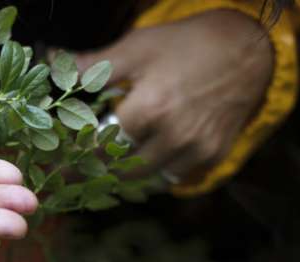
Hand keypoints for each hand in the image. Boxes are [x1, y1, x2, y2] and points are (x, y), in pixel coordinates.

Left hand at [59, 10, 272, 183]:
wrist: (249, 48)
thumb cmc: (187, 45)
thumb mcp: (137, 48)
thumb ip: (92, 65)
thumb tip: (51, 63)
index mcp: (149, 110)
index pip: (100, 148)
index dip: (76, 156)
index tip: (56, 164)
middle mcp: (173, 138)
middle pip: (120, 171)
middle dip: (94, 172)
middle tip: (72, 174)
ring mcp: (195, 150)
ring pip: (146, 179)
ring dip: (122, 177)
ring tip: (100, 170)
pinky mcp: (212, 156)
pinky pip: (173, 179)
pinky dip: (153, 175)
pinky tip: (138, 165)